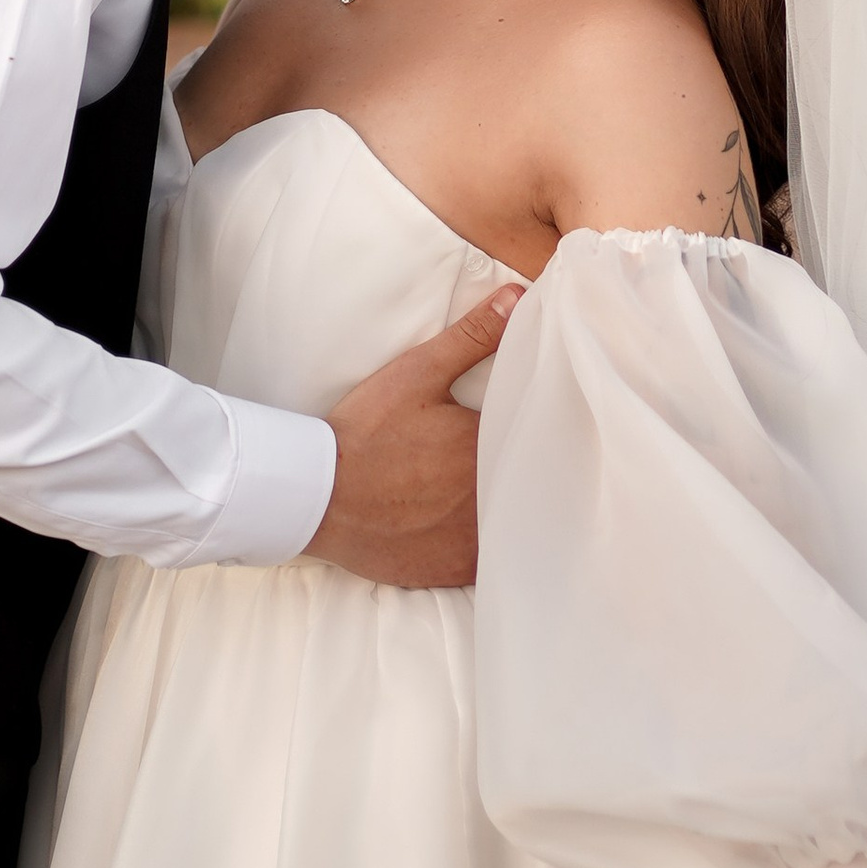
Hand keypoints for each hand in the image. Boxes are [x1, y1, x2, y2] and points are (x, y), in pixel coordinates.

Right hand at [309, 288, 520, 588]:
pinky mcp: (453, 570)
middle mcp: (491, 499)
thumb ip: (472, 337)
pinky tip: (480, 535)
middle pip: (535, 487)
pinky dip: (490, 550)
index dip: (547, 433)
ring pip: (518, 529)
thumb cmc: (366, 432)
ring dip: (518, 515)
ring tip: (515, 500)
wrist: (316, 497)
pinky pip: (490, 563)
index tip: (551, 428)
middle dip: (535, 475)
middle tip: (539, 465)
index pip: (542, 439)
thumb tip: (518, 297)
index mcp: (490, 448)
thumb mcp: (417, 373)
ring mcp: (474, 541)